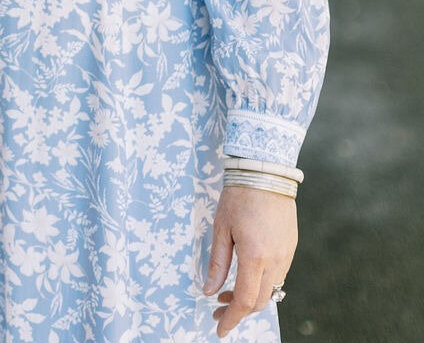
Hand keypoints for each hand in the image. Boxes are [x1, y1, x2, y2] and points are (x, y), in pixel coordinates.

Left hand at [203, 186, 297, 337]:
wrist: (265, 172)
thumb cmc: (238, 196)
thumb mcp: (221, 228)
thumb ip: (217, 263)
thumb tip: (209, 291)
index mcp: (255, 256)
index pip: (244, 300)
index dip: (231, 318)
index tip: (219, 329)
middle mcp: (275, 260)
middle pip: (258, 300)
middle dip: (238, 310)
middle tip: (218, 309)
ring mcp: (287, 255)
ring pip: (270, 290)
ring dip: (250, 297)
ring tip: (228, 293)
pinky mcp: (291, 247)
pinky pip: (278, 275)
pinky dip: (261, 283)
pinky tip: (246, 276)